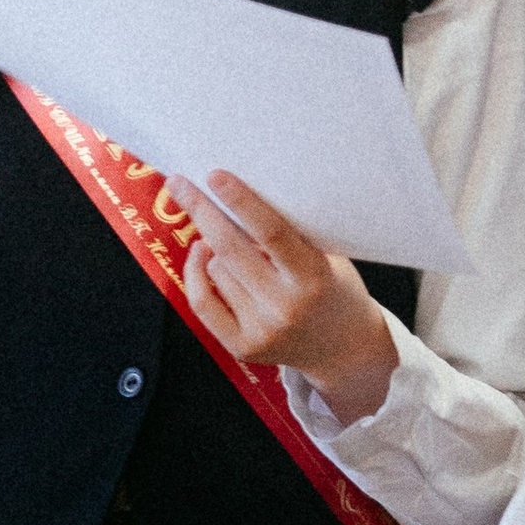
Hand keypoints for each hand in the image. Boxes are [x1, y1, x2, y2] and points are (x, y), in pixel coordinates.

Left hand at [167, 171, 395, 423]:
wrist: (345, 348)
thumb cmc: (334, 289)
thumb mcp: (327, 256)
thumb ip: (290, 234)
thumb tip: (236, 197)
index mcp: (313, 277)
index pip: (271, 233)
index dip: (241, 202)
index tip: (215, 176)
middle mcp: (285, 306)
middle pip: (230, 249)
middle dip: (201, 211)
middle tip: (180, 183)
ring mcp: (261, 329)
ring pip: (215, 269)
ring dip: (214, 248)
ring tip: (232, 242)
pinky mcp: (241, 346)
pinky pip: (202, 301)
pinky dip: (196, 272)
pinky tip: (201, 254)